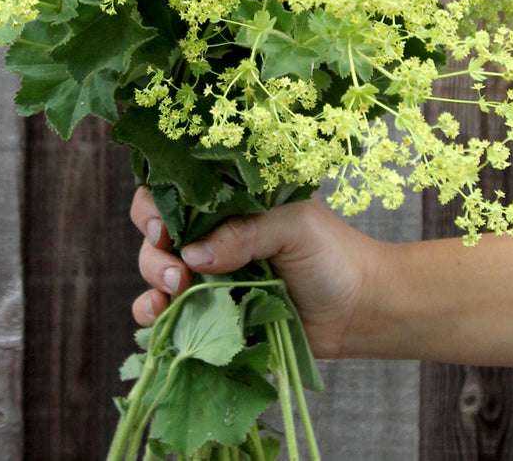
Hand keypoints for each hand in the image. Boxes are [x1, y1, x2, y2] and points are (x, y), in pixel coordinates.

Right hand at [129, 186, 383, 358]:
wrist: (360, 310)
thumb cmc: (333, 254)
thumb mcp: (294, 226)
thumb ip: (245, 233)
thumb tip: (192, 253)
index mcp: (229, 203)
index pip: (175, 194)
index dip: (156, 206)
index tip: (163, 228)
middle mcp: (212, 237)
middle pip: (157, 236)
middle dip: (156, 253)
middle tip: (179, 273)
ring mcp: (210, 278)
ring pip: (156, 274)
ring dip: (153, 284)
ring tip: (175, 294)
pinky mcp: (214, 317)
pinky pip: (169, 317)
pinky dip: (154, 317)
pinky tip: (160, 319)